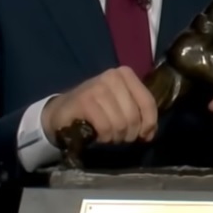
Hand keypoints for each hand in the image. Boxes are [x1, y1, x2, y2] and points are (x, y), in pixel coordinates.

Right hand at [42, 67, 157, 145]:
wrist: (63, 111)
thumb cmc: (97, 109)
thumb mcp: (120, 106)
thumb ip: (138, 114)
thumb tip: (150, 133)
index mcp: (124, 74)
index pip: (148, 102)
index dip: (149, 124)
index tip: (144, 136)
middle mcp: (112, 77)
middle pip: (134, 116)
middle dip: (129, 134)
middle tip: (120, 137)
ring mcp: (97, 88)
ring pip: (120, 123)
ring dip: (116, 137)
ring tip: (109, 136)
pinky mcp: (84, 101)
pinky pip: (105, 127)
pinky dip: (104, 137)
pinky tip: (98, 135)